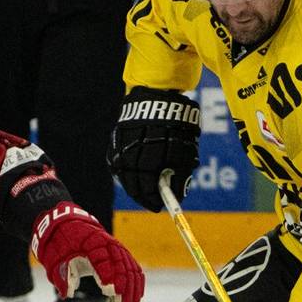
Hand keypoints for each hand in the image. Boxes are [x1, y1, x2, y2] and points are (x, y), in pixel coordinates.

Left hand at [31, 204, 143, 301]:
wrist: (68, 225)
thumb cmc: (62, 245)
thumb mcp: (55, 260)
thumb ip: (61, 278)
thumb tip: (68, 294)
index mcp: (89, 242)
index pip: (102, 259)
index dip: (107, 275)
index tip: (110, 292)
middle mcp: (106, 243)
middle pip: (120, 263)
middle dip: (123, 284)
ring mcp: (115, 247)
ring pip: (129, 265)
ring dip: (132, 285)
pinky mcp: (119, 252)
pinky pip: (132, 265)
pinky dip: (136, 279)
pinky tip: (136, 293)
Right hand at [108, 87, 199, 211]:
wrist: (157, 94)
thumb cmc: (177, 123)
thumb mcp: (186, 147)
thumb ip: (182, 172)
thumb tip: (178, 194)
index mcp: (152, 156)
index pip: (150, 187)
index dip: (155, 200)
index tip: (160, 207)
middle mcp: (133, 153)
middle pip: (135, 184)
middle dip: (144, 196)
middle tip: (152, 203)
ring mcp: (122, 147)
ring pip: (124, 175)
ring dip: (134, 187)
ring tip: (143, 193)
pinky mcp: (115, 141)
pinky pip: (118, 164)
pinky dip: (125, 173)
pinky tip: (133, 177)